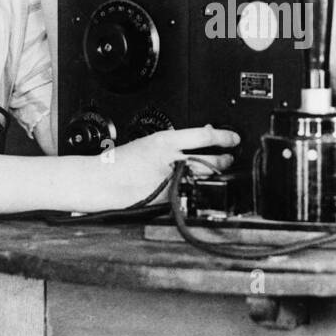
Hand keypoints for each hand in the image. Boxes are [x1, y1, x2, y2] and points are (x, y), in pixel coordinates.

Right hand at [102, 126, 239, 208]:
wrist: (102, 181)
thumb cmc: (120, 161)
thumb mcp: (149, 142)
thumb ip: (174, 141)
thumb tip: (200, 136)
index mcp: (164, 142)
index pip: (204, 136)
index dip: (224, 137)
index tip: (233, 138)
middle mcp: (170, 162)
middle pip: (210, 161)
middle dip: (225, 160)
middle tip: (230, 156)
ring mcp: (170, 182)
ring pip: (203, 178)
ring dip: (216, 174)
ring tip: (221, 170)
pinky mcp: (168, 199)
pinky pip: (189, 191)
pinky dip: (197, 187)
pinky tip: (199, 184)